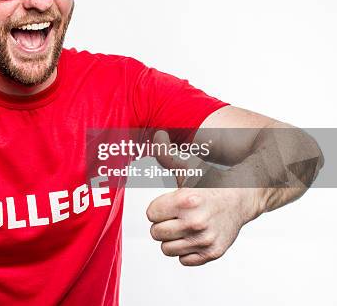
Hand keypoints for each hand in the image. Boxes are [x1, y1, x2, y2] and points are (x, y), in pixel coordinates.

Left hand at [146, 131, 256, 265]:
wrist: (243, 197)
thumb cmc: (212, 181)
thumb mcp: (189, 167)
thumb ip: (167, 155)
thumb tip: (156, 134)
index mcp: (185, 200)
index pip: (150, 215)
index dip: (157, 208)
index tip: (169, 204)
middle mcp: (195, 222)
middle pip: (156, 233)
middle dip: (163, 224)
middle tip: (176, 216)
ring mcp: (204, 239)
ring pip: (167, 249)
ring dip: (172, 239)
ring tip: (184, 226)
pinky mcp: (212, 252)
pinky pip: (183, 260)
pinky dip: (186, 251)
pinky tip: (194, 237)